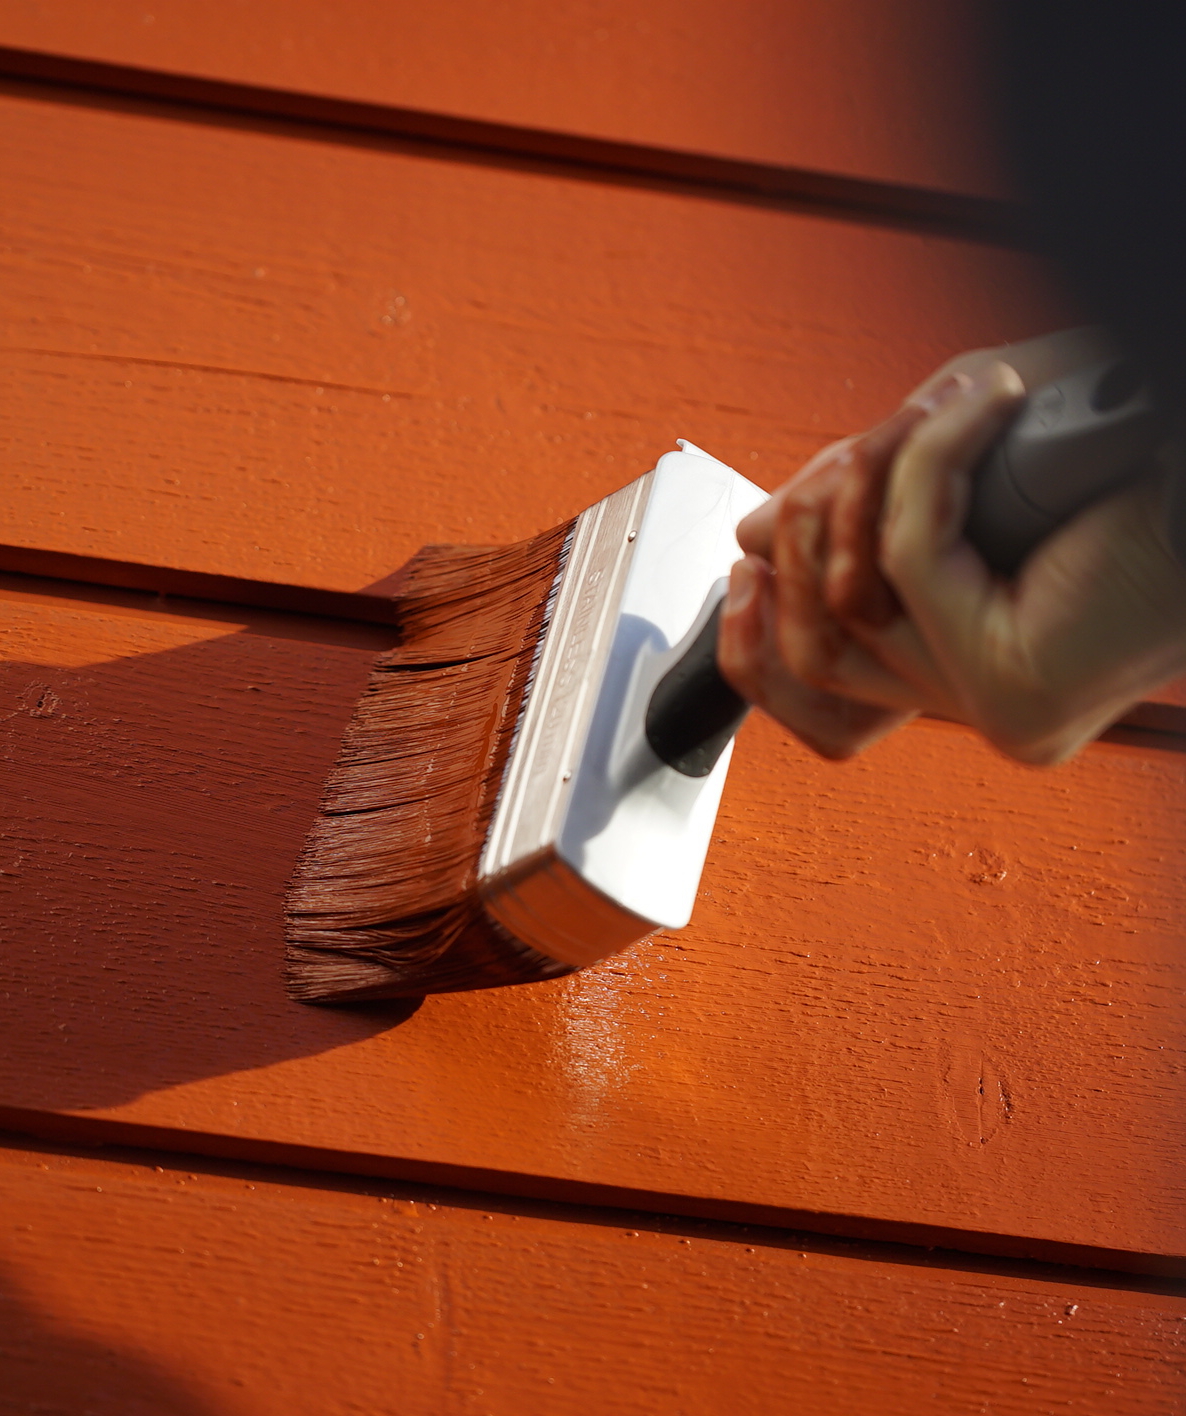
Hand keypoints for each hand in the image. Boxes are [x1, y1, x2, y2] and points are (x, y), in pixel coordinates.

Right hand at [718, 351, 1185, 763]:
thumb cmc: (1114, 448)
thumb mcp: (945, 469)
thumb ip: (848, 510)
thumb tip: (749, 541)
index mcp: (971, 668)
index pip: (824, 698)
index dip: (759, 634)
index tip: (748, 555)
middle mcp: (983, 703)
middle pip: (814, 658)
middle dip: (805, 537)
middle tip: (857, 453)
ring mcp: (998, 708)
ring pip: (845, 605)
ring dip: (869, 483)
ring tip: (938, 417)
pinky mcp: (1013, 688)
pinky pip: (907, 559)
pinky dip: (926, 461)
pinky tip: (982, 410)